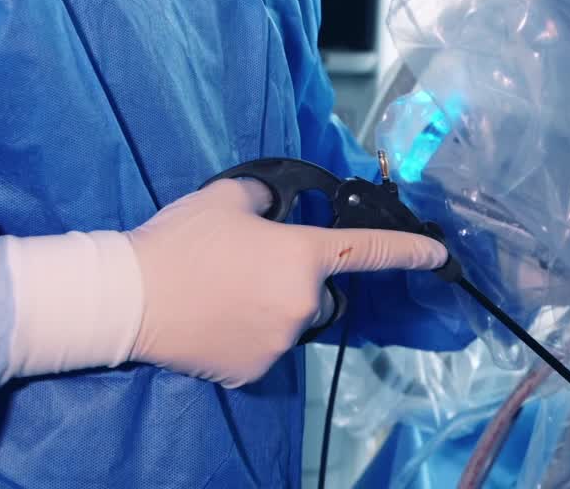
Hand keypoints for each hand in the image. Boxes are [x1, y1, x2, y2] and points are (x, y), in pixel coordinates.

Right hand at [127, 178, 447, 386]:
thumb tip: (280, 206)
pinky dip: (250, 333)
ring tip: (223, 290)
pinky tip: (216, 318)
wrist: (129, 298)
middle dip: (296, 276)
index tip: (440, 255)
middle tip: (248, 263)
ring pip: (292, 319)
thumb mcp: (229, 197)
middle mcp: (302, 303)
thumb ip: (269, 197)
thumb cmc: (182, 240)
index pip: (369, 250)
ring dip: (272, 305)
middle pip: (318, 289)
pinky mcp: (254, 371)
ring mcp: (279, 343)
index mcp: (302, 255)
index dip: (411, 251)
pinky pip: (266, 346)